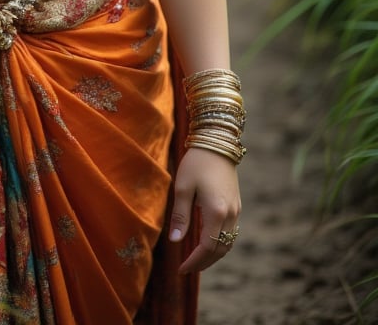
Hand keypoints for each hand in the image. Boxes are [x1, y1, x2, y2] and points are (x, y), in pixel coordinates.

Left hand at [168, 147, 240, 273]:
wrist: (217, 142)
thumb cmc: (196, 162)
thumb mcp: (183, 188)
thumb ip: (180, 216)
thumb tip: (175, 241)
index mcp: (217, 212)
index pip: (207, 247)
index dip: (194, 261)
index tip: (181, 269)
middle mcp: (230, 215)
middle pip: (220, 250)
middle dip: (204, 262)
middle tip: (187, 268)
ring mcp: (236, 210)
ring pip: (228, 243)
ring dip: (213, 255)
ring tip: (196, 259)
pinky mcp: (236, 205)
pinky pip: (230, 233)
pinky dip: (219, 243)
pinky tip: (207, 241)